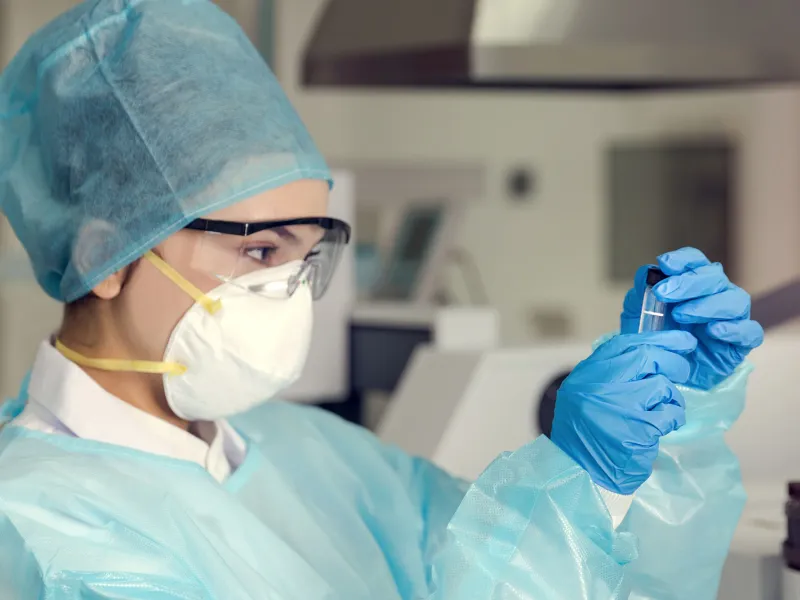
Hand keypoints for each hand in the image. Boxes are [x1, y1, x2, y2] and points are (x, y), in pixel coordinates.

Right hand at [550, 331, 695, 494]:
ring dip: (671, 398)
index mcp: (587, 374)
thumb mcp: (586, 392)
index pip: (626, 343)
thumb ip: (611, 372)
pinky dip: (672, 419)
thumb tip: (652, 351)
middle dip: (673, 363)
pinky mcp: (638, 431)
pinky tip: (660, 428)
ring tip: (663, 411)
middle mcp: (600, 386)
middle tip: (682, 372)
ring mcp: (619, 407)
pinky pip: (670, 414)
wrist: (578, 471)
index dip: (659, 338)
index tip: (681, 341)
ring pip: (663, 387)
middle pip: (648, 358)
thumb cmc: (586, 431)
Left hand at [621, 248, 763, 389]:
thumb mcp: (640, 313)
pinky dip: (734, 329)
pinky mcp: (740, 344)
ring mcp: (731, 318)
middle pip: (714, 277)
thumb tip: (648, 272)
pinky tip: (713, 331)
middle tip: (664, 294)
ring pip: (735, 300)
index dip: (683, 260)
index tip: (665, 264)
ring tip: (682, 315)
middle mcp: (717, 295)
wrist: (663, 373)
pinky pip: (750, 332)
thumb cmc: (656, 337)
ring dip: (707, 305)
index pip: (696, 262)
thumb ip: (642, 292)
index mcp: (693, 283)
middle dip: (689, 283)